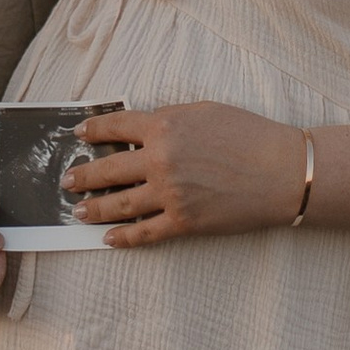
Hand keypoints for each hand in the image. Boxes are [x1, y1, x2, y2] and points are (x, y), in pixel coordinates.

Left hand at [61, 103, 308, 246]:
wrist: (283, 172)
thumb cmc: (250, 135)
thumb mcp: (206, 111)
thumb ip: (169, 117)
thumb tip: (142, 126)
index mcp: (164, 128)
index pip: (115, 127)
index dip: (93, 130)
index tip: (78, 134)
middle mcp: (161, 161)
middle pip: (108, 170)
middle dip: (83, 177)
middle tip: (67, 182)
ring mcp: (170, 195)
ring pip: (119, 205)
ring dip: (95, 209)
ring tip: (78, 212)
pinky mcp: (184, 222)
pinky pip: (146, 233)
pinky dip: (124, 238)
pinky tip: (109, 238)